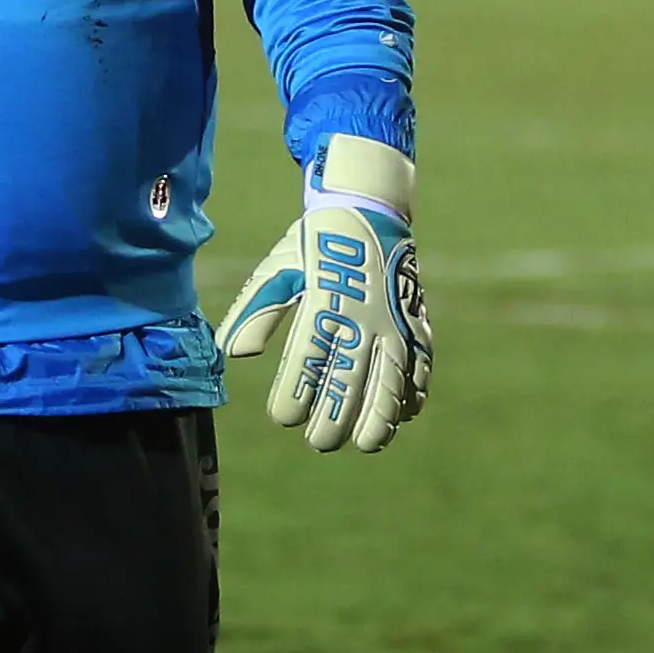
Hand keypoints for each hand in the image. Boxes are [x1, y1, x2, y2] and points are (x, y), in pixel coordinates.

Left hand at [215, 135, 431, 452]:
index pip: (306, 365)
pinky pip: (420, 366)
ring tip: (365, 444)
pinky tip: (400, 417)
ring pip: (390, 382)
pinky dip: (411, 394)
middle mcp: (363, 318)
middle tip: (319, 441)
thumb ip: (255, 313)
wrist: (369, 207)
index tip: (283, 417)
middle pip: (349, 383)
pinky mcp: (416, 322)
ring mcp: (395, 323)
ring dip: (379, 417)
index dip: (294, 397)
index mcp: (324, 306)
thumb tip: (233, 354)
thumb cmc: (314, 244)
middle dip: (335, 419)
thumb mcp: (277, 270)